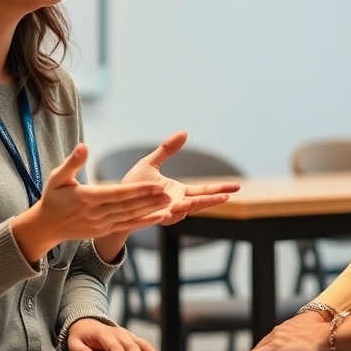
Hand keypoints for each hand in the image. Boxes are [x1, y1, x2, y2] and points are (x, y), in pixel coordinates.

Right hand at [12, 144, 170, 262]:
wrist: (46, 226)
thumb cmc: (52, 197)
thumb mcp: (57, 177)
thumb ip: (72, 162)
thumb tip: (83, 146)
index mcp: (86, 198)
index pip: (117, 194)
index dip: (138, 190)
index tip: (156, 184)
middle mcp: (96, 214)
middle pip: (128, 206)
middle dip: (150, 200)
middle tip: (170, 193)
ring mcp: (101, 224)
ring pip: (130, 217)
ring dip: (150, 211)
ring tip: (169, 203)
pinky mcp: (104, 230)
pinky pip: (127, 226)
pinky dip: (144, 222)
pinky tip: (159, 217)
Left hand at [66, 318, 167, 350]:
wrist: (87, 322)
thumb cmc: (80, 335)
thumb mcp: (73, 341)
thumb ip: (78, 349)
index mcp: (104, 334)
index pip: (114, 345)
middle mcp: (118, 333)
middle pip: (131, 346)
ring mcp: (127, 334)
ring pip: (142, 344)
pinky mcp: (132, 338)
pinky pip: (144, 345)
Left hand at [120, 131, 240, 224]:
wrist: (114, 201)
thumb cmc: (133, 184)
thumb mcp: (151, 162)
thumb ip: (167, 150)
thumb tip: (184, 132)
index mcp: (178, 192)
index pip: (203, 191)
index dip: (219, 188)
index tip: (236, 187)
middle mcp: (175, 204)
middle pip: (199, 202)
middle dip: (213, 200)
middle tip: (229, 197)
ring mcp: (165, 212)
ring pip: (184, 210)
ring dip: (195, 206)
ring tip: (209, 201)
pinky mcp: (153, 218)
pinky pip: (164, 217)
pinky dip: (171, 215)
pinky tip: (178, 211)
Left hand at [228, 311, 332, 350]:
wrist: (333, 336)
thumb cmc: (331, 338)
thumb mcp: (317, 334)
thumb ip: (308, 337)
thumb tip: (311, 343)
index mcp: (290, 326)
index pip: (273, 339)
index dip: (265, 349)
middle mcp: (280, 330)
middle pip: (262, 345)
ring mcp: (276, 338)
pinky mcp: (275, 349)